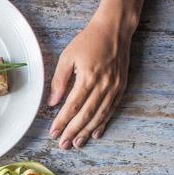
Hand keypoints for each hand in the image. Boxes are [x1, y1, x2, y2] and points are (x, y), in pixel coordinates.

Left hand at [48, 13, 132, 148]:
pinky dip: (103, 123)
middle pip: (85, 115)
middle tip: (63, 145)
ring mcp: (114, 88)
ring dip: (87, 132)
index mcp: (88, 77)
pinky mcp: (121, 87)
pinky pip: (111, 110)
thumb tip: (53, 102)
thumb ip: (60, 80)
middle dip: (73, 132)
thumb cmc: (89, 40)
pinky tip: (96, 134)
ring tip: (77, 143)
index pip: (72, 106)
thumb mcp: (68, 56)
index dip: (62, 122)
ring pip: (99, 116)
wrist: (115, 29)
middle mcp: (102, 85)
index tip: (53, 132)